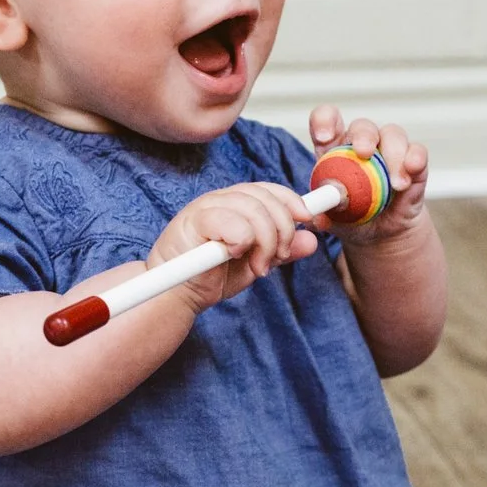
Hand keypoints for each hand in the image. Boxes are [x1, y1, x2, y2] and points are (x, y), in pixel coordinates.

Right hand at [150, 181, 322, 311]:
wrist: (175, 296)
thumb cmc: (208, 277)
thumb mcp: (253, 264)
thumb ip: (280, 252)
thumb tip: (311, 240)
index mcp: (235, 205)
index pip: (268, 190)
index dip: (291, 200)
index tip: (307, 218)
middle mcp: (221, 199)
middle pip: (265, 198)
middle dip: (282, 230)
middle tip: (278, 258)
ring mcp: (206, 206)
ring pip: (253, 209)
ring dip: (265, 242)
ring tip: (258, 267)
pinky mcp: (193, 220)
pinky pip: (232, 222)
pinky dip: (242, 239)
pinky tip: (235, 255)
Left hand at [308, 106, 428, 243]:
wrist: (383, 235)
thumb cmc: (353, 218)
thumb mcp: (334, 219)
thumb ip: (324, 215)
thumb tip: (319, 218)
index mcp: (334, 152)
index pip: (325, 121)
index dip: (324, 121)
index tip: (323, 137)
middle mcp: (362, 145)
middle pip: (362, 126)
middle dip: (363, 136)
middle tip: (364, 153)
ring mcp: (389, 152)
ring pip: (392, 134)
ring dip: (394, 155)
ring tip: (396, 185)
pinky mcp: (413, 164)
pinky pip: (417, 151)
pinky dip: (415, 160)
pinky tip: (408, 178)